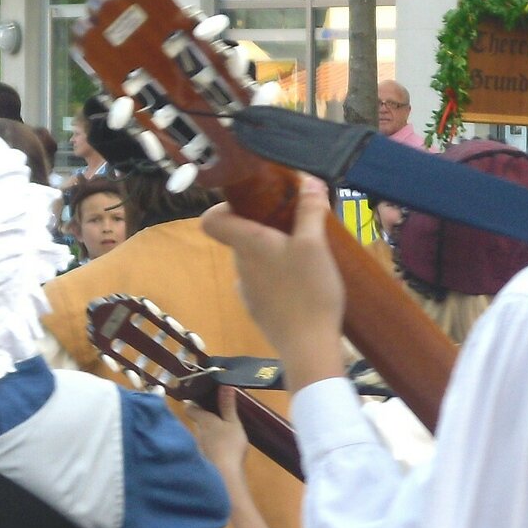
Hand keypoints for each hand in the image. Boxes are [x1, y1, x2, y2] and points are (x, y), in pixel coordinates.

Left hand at [181, 386, 248, 480]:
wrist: (224, 476)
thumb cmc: (229, 445)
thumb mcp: (233, 423)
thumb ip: (228, 405)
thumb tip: (224, 384)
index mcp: (203, 420)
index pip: (190, 407)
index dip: (193, 402)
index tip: (199, 398)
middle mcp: (196, 432)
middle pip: (197, 422)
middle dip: (204, 419)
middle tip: (217, 416)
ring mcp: (198, 448)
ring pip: (201, 436)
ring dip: (208, 434)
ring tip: (222, 434)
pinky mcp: (202, 460)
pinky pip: (205, 449)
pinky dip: (211, 447)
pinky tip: (221, 451)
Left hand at [201, 176, 346, 388]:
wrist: (309, 347)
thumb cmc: (308, 291)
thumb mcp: (316, 244)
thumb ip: (310, 210)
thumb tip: (309, 180)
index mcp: (247, 244)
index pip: (211, 219)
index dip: (225, 207)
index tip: (254, 204)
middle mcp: (240, 266)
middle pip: (239, 237)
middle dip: (264, 227)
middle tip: (296, 225)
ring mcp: (248, 291)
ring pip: (254, 261)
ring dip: (274, 253)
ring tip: (306, 256)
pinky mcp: (260, 311)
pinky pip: (263, 284)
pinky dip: (278, 278)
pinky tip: (303, 285)